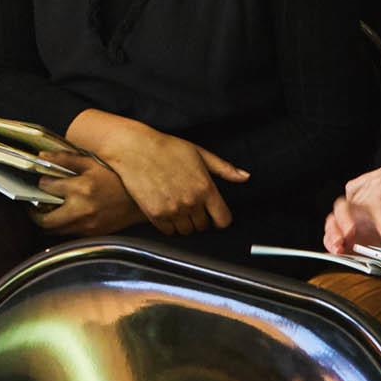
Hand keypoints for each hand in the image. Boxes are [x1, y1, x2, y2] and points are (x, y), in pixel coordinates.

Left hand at [32, 153, 140, 235]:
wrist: (142, 199)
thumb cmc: (118, 177)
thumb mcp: (92, 162)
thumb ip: (66, 159)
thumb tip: (42, 156)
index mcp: (80, 189)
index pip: (47, 188)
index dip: (41, 183)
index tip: (42, 180)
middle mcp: (81, 210)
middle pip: (45, 221)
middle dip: (34, 213)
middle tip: (33, 205)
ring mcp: (87, 225)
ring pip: (56, 231)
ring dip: (48, 222)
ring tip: (48, 210)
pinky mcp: (93, 234)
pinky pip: (70, 234)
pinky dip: (63, 227)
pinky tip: (66, 216)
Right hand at [70, 113, 246, 234]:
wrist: (135, 149)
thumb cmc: (167, 148)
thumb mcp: (199, 153)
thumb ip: (224, 168)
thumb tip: (245, 177)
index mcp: (206, 188)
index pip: (223, 219)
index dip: (220, 219)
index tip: (214, 215)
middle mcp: (191, 202)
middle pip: (203, 226)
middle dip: (200, 219)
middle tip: (192, 206)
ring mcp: (173, 210)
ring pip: (187, 231)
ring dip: (185, 223)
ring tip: (178, 208)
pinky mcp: (156, 215)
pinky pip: (169, 232)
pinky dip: (169, 226)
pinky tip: (167, 211)